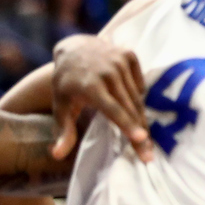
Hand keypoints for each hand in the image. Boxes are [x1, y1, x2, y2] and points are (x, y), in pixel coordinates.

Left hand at [52, 35, 150, 162]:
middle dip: (140, 133)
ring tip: (144, 140)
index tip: (140, 138)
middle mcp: (107, 72)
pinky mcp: (130, 55)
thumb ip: (63, 131)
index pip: (113, 109)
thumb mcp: (61, 106)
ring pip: (136, 98)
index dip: (126, 124)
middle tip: (148, 156)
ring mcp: (120, 62)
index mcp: (90, 86)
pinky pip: (140, 84)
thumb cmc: (67, 83)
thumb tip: (56, 155)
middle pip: (129, 108)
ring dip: (141, 119)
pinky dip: (138, 97)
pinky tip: (131, 104)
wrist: (76, 48)